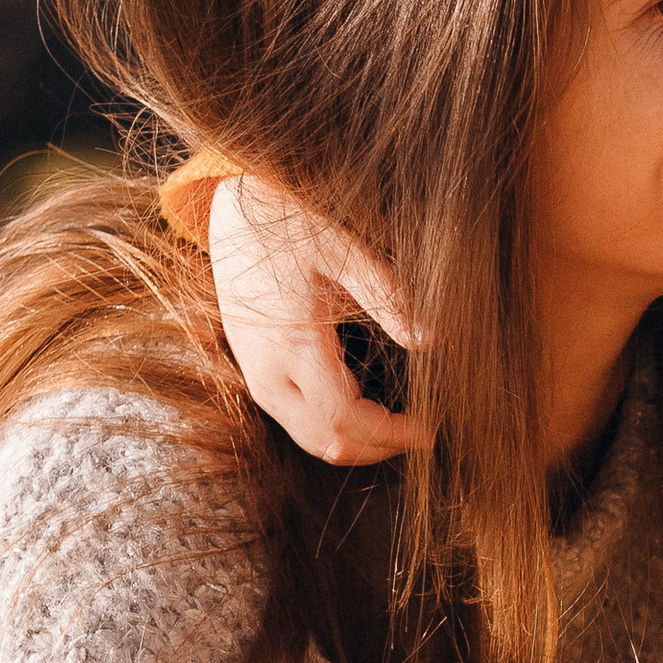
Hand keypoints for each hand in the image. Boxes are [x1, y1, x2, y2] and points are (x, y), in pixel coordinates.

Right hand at [207, 170, 419, 465]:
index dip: (388, 434)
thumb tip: (430, 338)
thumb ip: (386, 295)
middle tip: (418, 433)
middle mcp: (269, 373)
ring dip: (356, 444)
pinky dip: (334, 429)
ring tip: (397, 428)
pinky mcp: (255, 374)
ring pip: (309, 439)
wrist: (232, 215)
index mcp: (293, 344)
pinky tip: (365, 411)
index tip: (426, 429)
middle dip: (377, 447)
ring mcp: (257, 378)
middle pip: (327, 442)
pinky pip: (296, 422)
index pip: (343, 418)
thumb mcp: (342, 249)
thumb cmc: (289, 223)